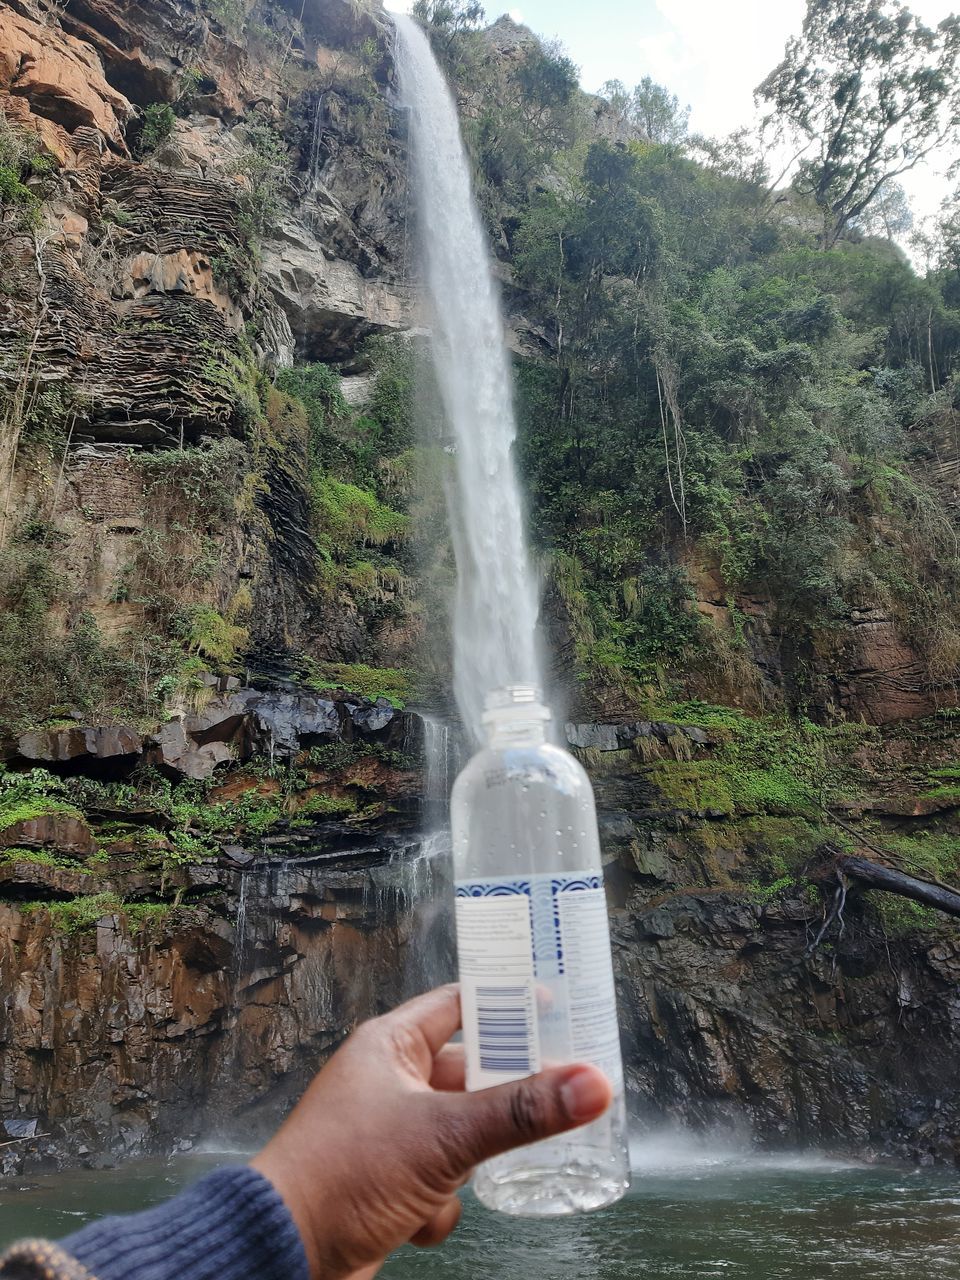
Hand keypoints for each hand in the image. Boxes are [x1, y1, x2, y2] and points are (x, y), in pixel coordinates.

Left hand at [251, 984, 612, 1279]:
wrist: (284, 1252)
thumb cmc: (342, 1175)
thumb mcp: (445, 1137)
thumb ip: (521, 1112)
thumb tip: (591, 1084)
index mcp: (390, 1046)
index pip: (460, 1004)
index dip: (505, 1003)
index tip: (552, 1006)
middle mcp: (387, 1082)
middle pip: (468, 1073)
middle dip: (501, 1097)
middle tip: (553, 1097)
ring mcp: (386, 1134)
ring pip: (458, 1132)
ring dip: (466, 1161)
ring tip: (467, 1173)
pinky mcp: (385, 1183)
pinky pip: (437, 1180)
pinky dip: (438, 1204)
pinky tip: (423, 1219)